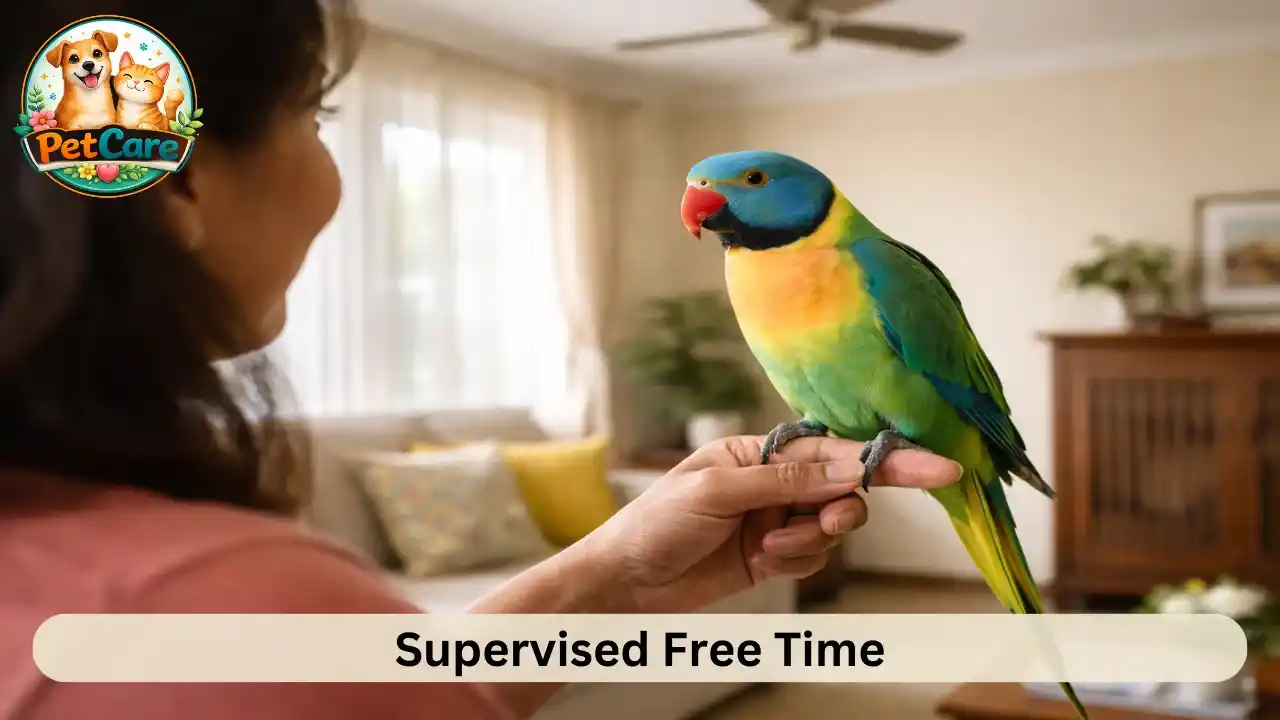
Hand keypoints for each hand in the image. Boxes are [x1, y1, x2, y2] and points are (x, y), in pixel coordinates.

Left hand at [583, 435, 962, 613]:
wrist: (627, 581)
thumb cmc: (657, 522)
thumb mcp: (717, 492)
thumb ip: (784, 481)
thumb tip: (845, 469)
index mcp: (758, 450)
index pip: (833, 447)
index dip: (887, 457)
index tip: (938, 467)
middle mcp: (774, 480)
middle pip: (843, 486)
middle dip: (842, 507)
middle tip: (829, 523)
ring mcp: (777, 518)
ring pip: (832, 526)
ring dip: (811, 540)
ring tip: (770, 547)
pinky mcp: (775, 555)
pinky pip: (813, 555)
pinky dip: (798, 560)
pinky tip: (764, 560)